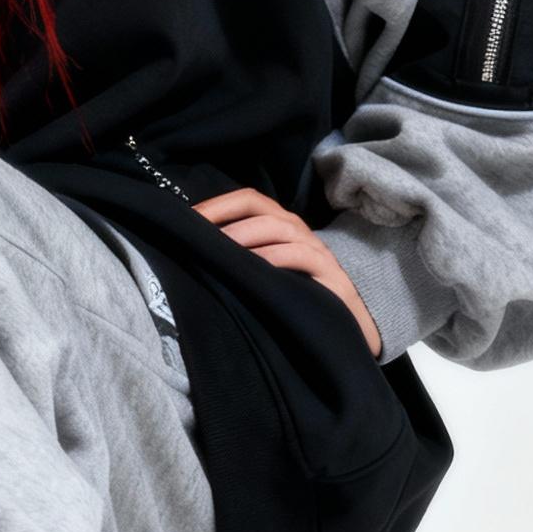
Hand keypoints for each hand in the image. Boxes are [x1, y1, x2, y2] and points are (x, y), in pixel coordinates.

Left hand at [192, 186, 382, 358]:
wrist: (345, 331)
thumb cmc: (296, 300)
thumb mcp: (265, 275)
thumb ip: (240, 259)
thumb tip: (195, 252)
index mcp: (281, 226)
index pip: (247, 200)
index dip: (216, 205)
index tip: (186, 219)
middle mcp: (298, 231)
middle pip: (260, 207)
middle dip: (224, 215)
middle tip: (195, 232)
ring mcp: (316, 251)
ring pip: (280, 227)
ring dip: (244, 234)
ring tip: (218, 248)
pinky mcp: (331, 276)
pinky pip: (301, 256)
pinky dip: (275, 257)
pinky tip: (254, 267)